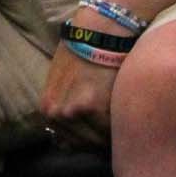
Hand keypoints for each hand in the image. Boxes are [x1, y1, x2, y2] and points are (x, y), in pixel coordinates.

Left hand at [39, 14, 132, 148]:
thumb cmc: (85, 54)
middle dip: (101, 142)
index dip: (90, 142)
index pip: (69, 143)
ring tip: (124, 125)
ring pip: (98, 141)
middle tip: (117, 133)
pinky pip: (111, 130)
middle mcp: (54, 113)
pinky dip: (121, 126)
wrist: (98, 31)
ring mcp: (71, 111)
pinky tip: (128, 116)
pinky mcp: (92, 107)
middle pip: (83, 144)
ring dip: (112, 137)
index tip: (104, 138)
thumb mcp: (64, 84)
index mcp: (47, 109)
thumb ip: (66, 111)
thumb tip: (67, 143)